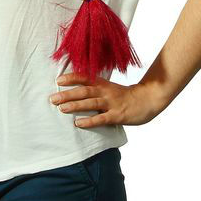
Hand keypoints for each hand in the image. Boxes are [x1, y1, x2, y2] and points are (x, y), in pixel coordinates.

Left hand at [49, 74, 164, 127]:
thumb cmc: (126, 95)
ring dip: (76, 105)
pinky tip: (78, 123)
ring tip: (62, 109)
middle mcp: (106, 92)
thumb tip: (78, 91)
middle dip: (67, 94)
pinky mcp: (117, 115)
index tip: (58, 79)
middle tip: (53, 98)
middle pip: (84, 91)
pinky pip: (101, 119)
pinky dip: (89, 121)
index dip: (72, 78)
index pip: (85, 77)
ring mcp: (112, 103)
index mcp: (103, 84)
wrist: (148, 99)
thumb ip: (96, 88)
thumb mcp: (110, 88)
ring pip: (91, 103)